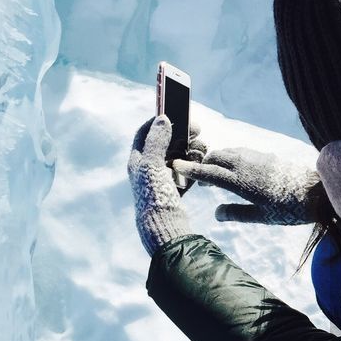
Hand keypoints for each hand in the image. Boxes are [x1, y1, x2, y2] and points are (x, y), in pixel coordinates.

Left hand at [127, 115, 191, 254]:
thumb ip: (156, 140)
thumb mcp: (152, 165)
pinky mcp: (173, 189)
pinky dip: (194, 164)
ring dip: (190, 149)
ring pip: (178, 156)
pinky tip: (202, 162)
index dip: (159, 120)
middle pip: (165, 143)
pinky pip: (186, 171)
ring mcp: (161, 179)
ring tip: (202, 148)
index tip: (176, 114)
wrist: (165, 226)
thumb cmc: (154, 195)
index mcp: (138, 161)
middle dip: (181, 135)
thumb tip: (162, 118)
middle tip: (197, 130)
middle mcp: (147, 168)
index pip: (145, 132)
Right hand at [173, 145, 318, 224]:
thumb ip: (237, 213)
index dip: (191, 170)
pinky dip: (229, 157)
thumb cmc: (290, 209)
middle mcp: (245, 164)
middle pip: (215, 158)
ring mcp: (256, 157)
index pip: (209, 173)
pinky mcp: (265, 156)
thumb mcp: (262, 217)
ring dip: (216, 160)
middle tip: (198, 178)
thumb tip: (216, 212)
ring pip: (227, 152)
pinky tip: (233, 169)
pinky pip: (239, 152)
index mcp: (241, 181)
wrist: (317, 192)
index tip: (176, 166)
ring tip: (214, 174)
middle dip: (203, 165)